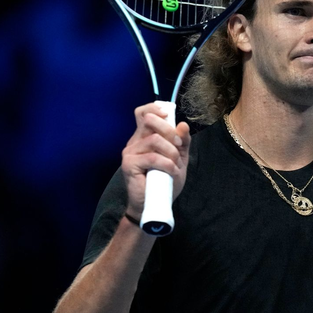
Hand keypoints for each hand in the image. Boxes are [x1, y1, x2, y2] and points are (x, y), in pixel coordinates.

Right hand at [120, 103, 190, 218]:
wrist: (155, 204)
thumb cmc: (165, 181)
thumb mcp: (179, 159)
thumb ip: (182, 142)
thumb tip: (183, 125)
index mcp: (144, 137)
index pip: (143, 113)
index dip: (154, 108)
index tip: (169, 115)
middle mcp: (135, 141)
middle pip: (148, 120)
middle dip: (169, 130)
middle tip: (178, 144)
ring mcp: (130, 152)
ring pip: (154, 139)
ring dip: (171, 152)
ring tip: (175, 165)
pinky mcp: (129, 164)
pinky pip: (152, 157)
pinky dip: (167, 164)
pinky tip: (171, 172)